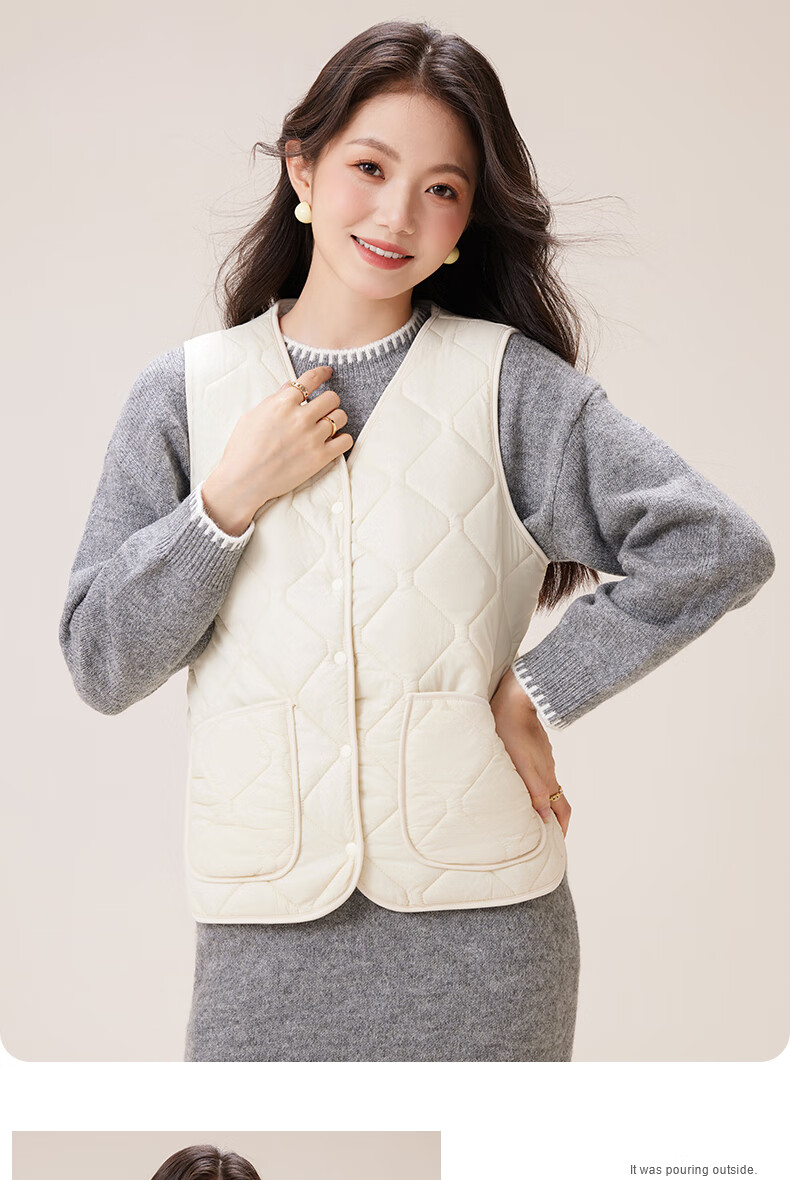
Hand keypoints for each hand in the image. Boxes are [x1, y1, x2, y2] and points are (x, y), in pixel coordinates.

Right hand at [201, 365, 352, 533]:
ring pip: (340, 417)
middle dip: (329, 401)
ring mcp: (312, 437)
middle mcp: (300, 417)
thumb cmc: (242, 448)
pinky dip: (342, 439)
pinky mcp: (320, 457)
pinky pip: (346, 441)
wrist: (243, 480)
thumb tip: (291, 386)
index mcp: (282, 403)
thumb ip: (275, 399)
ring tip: (326, 426)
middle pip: (332, 398)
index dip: (322, 373)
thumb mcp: (253, 415)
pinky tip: (333, 442)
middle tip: (324, 408)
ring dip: (335, 419)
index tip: (327, 373)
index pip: (310, 379)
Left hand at [489, 667, 570, 837]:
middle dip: (554, 821)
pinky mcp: (535, 749)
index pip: (562, 811)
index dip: (561, 829)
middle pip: (557, 800)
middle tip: (545, 837)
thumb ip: (534, 789)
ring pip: (548, 786)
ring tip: (530, 817)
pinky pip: (540, 773)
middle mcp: (548, 770)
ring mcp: (543, 759)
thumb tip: (545, 816)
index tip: (557, 846)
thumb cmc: (511, 730)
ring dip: (544, 803)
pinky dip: (537, 787)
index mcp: (546, 777)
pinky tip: (523, 787)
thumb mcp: (520, 763)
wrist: (515, 698)